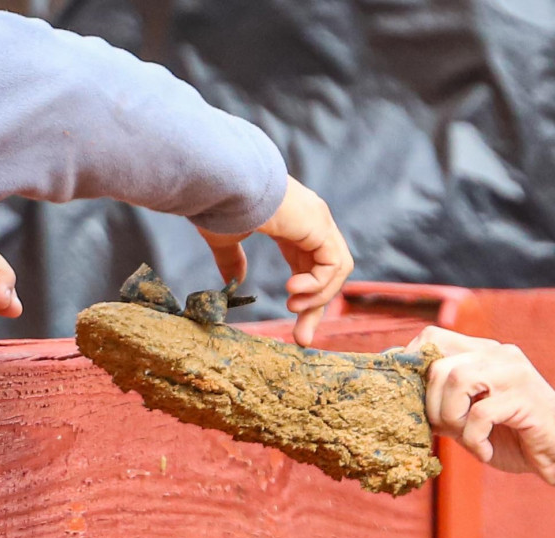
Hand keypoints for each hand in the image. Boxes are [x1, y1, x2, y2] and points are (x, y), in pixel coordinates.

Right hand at [197, 176, 353, 347]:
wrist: (219, 181)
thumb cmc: (218, 203)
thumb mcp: (225, 240)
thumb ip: (232, 260)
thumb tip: (233, 281)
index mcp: (291, 225)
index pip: (310, 268)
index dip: (306, 299)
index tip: (296, 331)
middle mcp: (310, 222)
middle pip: (327, 274)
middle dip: (316, 309)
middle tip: (302, 339)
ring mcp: (317, 221)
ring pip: (336, 271)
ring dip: (318, 297)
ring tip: (292, 306)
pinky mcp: (319, 225)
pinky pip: (334, 265)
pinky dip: (319, 284)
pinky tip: (294, 289)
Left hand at [406, 326, 554, 525]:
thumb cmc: (516, 439)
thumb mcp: (470, 418)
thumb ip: (444, 402)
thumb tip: (402, 397)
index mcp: (484, 353)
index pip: (434, 336)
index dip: (412, 364)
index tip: (408, 398)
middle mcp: (498, 354)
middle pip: (439, 363)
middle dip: (432, 405)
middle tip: (448, 430)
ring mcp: (514, 373)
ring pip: (457, 379)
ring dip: (452, 418)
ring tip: (468, 439)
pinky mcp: (526, 398)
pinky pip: (480, 414)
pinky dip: (475, 440)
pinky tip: (485, 452)